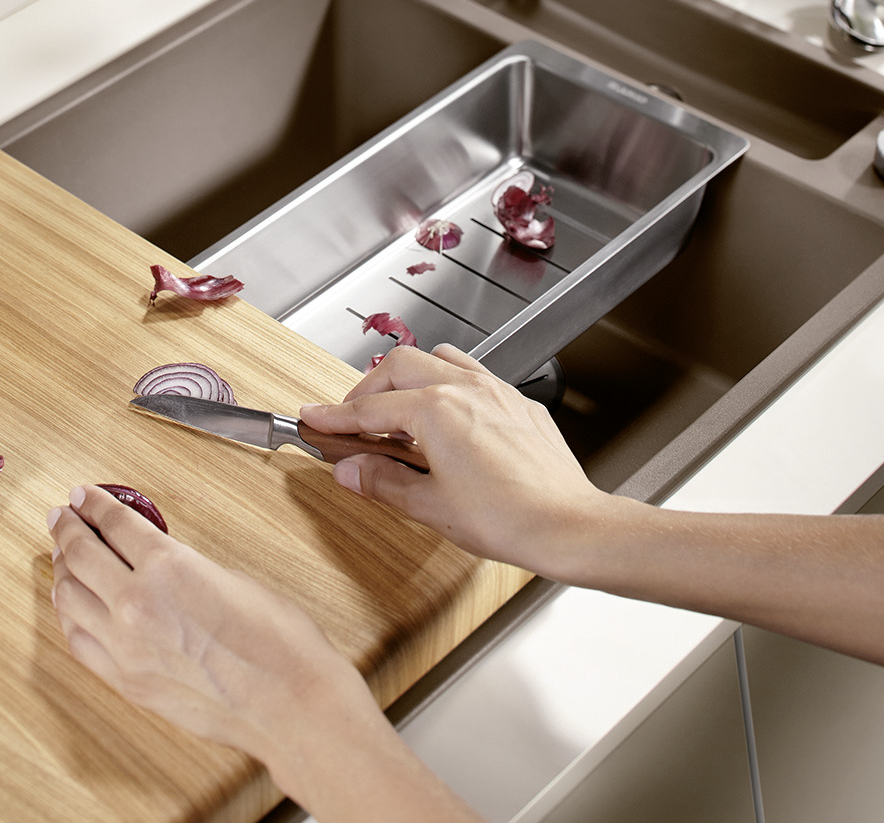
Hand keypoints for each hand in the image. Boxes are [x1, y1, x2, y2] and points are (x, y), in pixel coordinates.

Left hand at [45, 485, 375, 767]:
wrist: (290, 704)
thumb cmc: (278, 643)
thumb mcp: (229, 577)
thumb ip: (182, 567)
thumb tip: (158, 564)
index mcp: (168, 567)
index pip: (114, 524)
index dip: (94, 505)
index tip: (83, 497)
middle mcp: (137, 604)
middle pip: (81, 555)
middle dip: (67, 530)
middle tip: (61, 518)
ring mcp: (126, 647)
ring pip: (69, 598)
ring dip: (62, 572)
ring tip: (62, 558)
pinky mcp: (126, 681)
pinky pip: (79, 642)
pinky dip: (69, 617)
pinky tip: (71, 607)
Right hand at [300, 344, 619, 574]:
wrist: (568, 525)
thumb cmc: (509, 518)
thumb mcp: (430, 507)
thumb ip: (383, 482)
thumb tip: (351, 470)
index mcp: (436, 411)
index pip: (370, 408)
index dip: (335, 416)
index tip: (314, 418)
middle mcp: (465, 389)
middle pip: (400, 367)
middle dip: (370, 388)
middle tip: (354, 418)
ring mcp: (496, 391)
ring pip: (440, 359)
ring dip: (411, 376)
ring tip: (400, 409)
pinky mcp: (519, 403)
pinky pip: (475, 375)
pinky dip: (449, 384)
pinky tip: (449, 415)